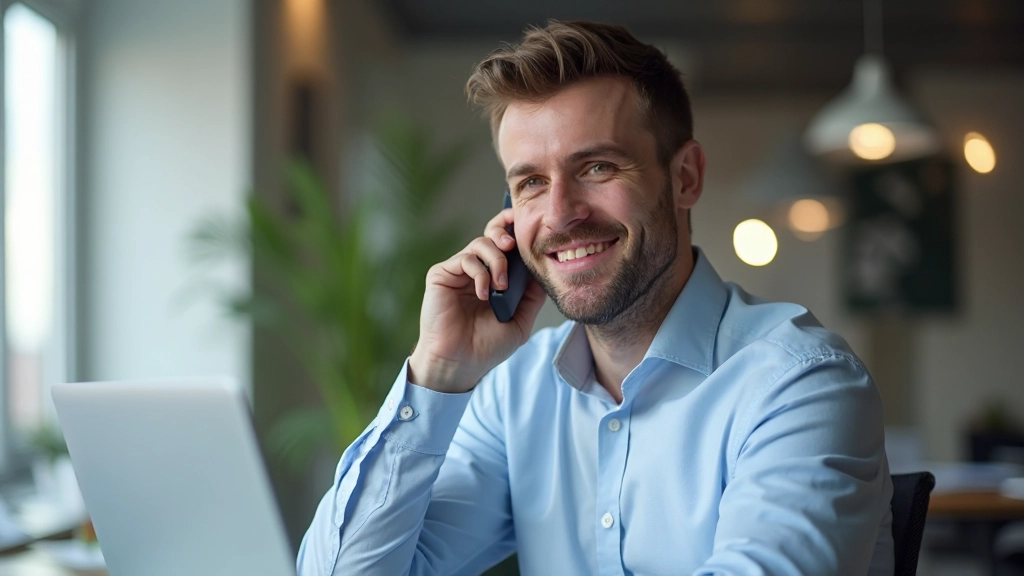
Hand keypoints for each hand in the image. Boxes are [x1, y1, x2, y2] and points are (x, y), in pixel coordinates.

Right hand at [409, 208, 545, 392]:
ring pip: (480, 243)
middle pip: (492, 234)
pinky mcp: (442, 275)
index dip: (514, 229)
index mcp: (494, 277)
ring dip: (497, 261)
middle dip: (504, 232)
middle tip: (512, 246)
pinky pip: (465, 259)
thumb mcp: (521, 321)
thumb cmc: (487, 346)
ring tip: (501, 287)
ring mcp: (458, 272)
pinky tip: (484, 294)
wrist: (461, 363)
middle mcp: (476, 270)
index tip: (527, 224)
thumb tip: (544, 269)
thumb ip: (532, 296)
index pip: (505, 244)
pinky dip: (480, 273)